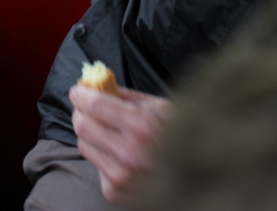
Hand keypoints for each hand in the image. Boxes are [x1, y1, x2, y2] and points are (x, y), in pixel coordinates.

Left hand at [70, 85, 173, 207]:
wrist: (198, 177)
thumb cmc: (182, 136)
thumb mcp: (162, 108)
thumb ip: (129, 96)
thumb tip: (100, 85)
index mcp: (143, 126)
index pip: (95, 104)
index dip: (81, 94)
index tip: (78, 91)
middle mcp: (129, 154)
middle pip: (83, 125)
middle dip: (81, 112)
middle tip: (85, 108)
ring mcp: (121, 175)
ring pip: (84, 145)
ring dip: (90, 135)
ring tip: (108, 133)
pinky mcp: (116, 192)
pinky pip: (95, 165)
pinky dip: (102, 157)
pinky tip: (119, 156)